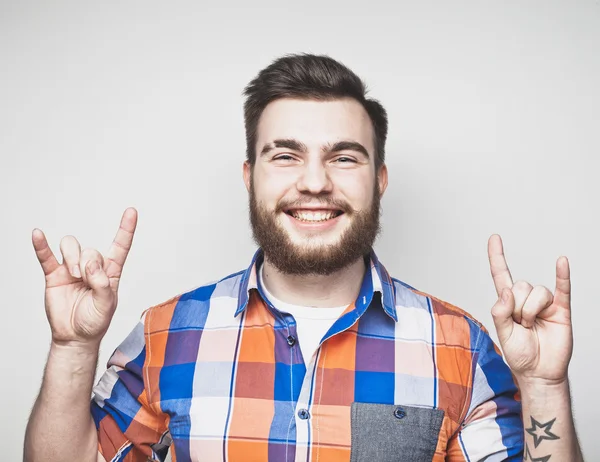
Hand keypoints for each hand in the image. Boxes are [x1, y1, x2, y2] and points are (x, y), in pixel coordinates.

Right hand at [32, 208, 137, 346]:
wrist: (75, 336)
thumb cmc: (95, 321)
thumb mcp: (106, 305)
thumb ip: (103, 284)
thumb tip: (91, 265)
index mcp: (110, 271)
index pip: (120, 246)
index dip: (126, 229)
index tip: (132, 211)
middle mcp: (92, 266)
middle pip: (90, 249)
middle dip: (88, 263)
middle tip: (86, 280)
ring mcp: (72, 269)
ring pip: (71, 246)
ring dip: (72, 257)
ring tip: (74, 275)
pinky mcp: (54, 275)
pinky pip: (46, 256)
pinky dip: (41, 245)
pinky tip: (37, 235)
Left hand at [488, 234, 572, 383]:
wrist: (540, 372)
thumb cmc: (521, 354)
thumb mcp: (502, 334)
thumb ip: (500, 311)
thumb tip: (507, 291)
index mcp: (508, 302)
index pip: (501, 274)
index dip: (496, 256)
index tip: (494, 238)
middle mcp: (526, 299)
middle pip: (520, 285)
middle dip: (517, 307)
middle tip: (521, 325)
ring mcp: (544, 304)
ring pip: (537, 291)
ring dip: (531, 310)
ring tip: (532, 326)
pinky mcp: (561, 310)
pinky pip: (563, 288)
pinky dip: (563, 275)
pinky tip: (562, 262)